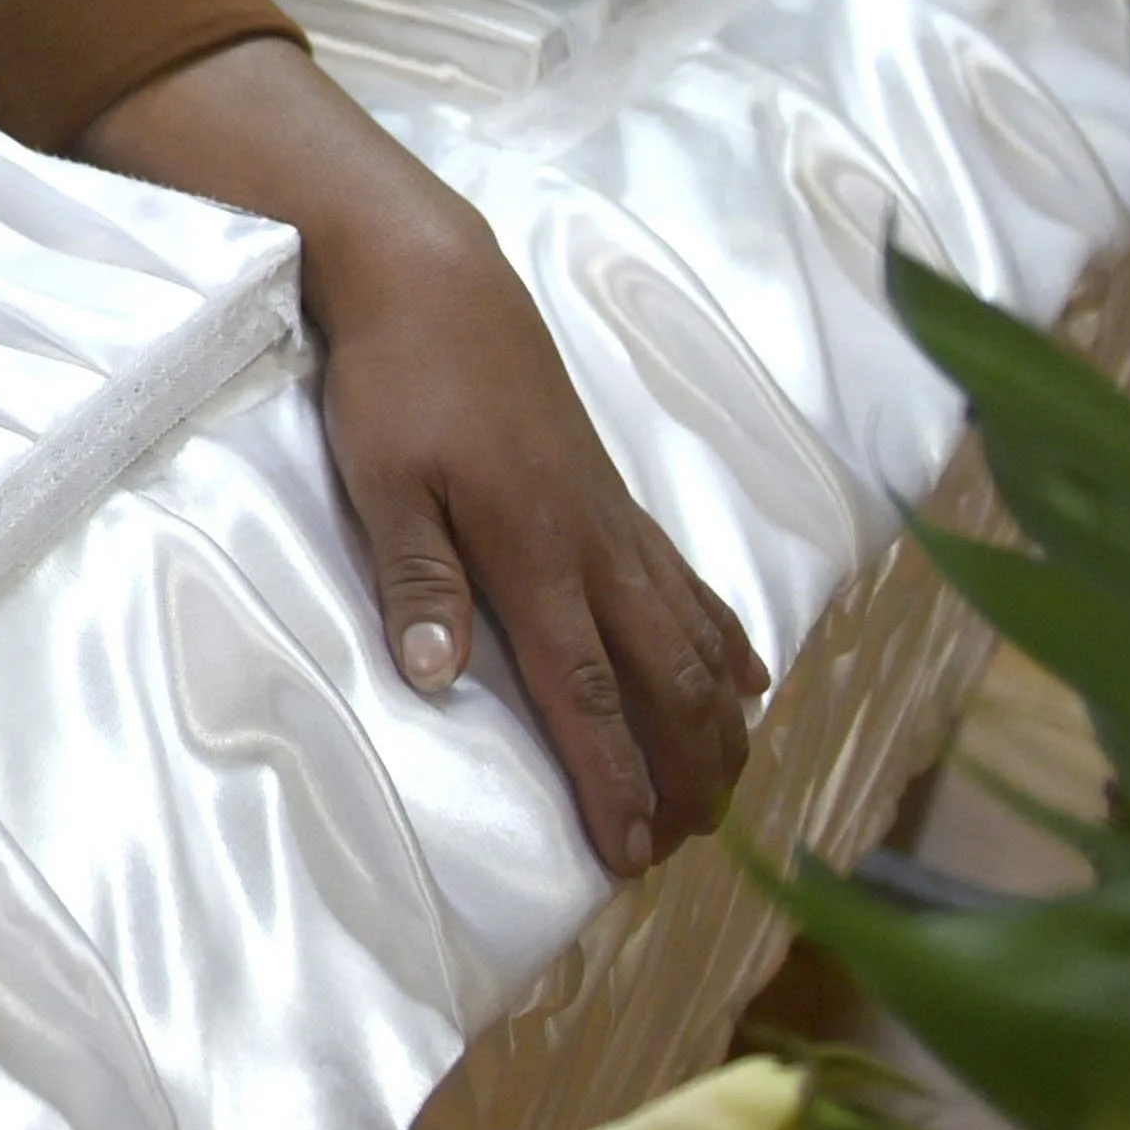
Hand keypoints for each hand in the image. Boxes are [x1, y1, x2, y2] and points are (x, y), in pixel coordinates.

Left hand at [74, 42, 762, 876]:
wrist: (432, 277)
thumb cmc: (395, 381)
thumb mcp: (383, 480)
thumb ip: (417, 580)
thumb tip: (437, 681)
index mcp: (533, 555)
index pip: (584, 693)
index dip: (613, 777)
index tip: (632, 852)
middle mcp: (591, 545)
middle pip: (662, 678)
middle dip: (684, 766)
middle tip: (694, 843)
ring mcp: (611, 516)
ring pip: (688, 635)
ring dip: (714, 717)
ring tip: (729, 786)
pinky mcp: (609, 490)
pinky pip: (684, 580)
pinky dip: (721, 636)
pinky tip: (746, 675)